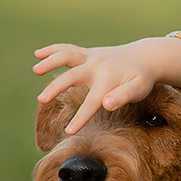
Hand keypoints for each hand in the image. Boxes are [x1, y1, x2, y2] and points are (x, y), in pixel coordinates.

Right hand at [33, 36, 180, 134]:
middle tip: (41, 100)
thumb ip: (123, 97)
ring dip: (50, 61)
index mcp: (108, 81)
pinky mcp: (87, 53)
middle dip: (56, 88)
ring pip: (66, 56)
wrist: (145, 58)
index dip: (80, 118)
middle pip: (72, 77)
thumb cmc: (141, 79)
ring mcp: (90, 57)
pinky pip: (67, 49)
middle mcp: (96, 67)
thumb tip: (107, 104)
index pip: (91, 103)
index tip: (69, 132)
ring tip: (36, 69)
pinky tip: (38, 54)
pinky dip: (52, 50)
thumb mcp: (138, 89)